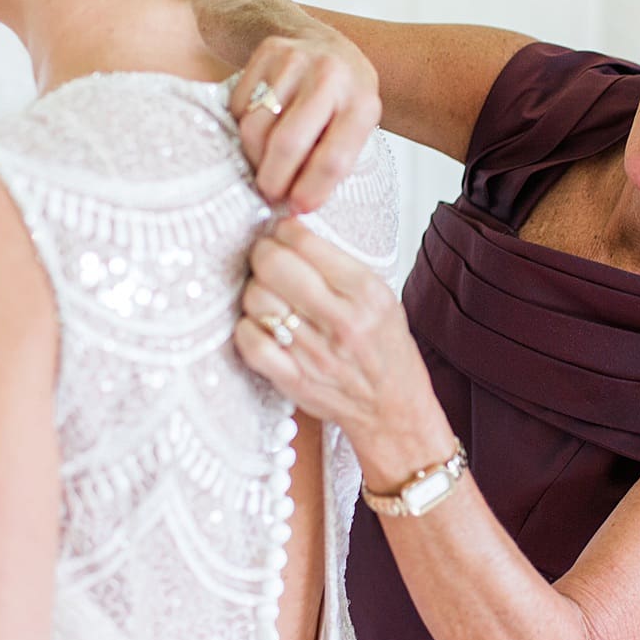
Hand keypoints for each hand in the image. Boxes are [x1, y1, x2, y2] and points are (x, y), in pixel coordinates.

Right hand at [227, 33, 380, 213]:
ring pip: (255, 127)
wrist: (329, 44)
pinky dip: (244, 128)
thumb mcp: (355, 129)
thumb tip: (296, 203)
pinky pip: (240, 107)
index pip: (332, 158)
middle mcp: (330, 77)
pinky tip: (261, 129)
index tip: (297, 207)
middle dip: (273, 179)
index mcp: (361, 103)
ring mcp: (295, 60)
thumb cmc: (344, 99)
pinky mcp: (266, 53)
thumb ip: (331, 163)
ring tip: (266, 164)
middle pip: (287, 143)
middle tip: (271, 194)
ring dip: (255, 157)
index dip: (311, 189)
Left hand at [234, 219, 453, 482]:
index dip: (284, 230)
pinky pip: (250, 342)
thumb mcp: (380, 296)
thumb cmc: (384, 348)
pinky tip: (260, 325)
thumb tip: (289, 230)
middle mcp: (342, 321)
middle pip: (274, 266)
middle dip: (263, 254)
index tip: (282, 233)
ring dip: (254, 291)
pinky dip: (246, 328)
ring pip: (256, 300)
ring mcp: (316, 353)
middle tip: (267, 258)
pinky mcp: (294, 380)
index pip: (305, 243)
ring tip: (268, 295)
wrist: (393, 408)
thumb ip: (338, 264)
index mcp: (367, 292)